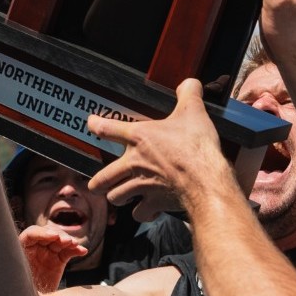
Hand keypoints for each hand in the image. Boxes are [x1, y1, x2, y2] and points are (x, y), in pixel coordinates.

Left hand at [19, 224, 85, 292]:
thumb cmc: (21, 292)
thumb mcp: (20, 282)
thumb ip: (22, 273)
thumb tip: (22, 266)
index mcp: (22, 249)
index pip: (31, 234)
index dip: (42, 233)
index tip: (54, 236)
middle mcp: (34, 248)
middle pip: (47, 233)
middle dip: (59, 235)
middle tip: (68, 241)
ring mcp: (47, 253)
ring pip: (59, 241)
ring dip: (68, 240)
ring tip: (76, 244)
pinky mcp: (58, 259)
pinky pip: (68, 252)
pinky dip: (75, 250)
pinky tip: (83, 251)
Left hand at [88, 79, 232, 220]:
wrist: (204, 179)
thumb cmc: (195, 145)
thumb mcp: (194, 111)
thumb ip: (189, 93)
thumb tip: (190, 81)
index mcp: (139, 137)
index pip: (107, 129)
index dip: (96, 125)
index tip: (91, 124)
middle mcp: (134, 163)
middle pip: (103, 177)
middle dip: (98, 182)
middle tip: (98, 183)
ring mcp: (141, 185)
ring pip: (116, 196)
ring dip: (118, 196)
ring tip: (122, 195)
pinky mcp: (153, 203)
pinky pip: (140, 213)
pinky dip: (142, 213)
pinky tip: (146, 210)